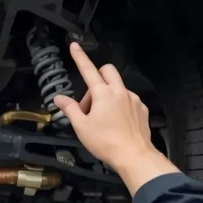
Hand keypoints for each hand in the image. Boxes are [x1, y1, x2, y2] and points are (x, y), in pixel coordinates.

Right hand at [53, 43, 178, 193]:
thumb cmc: (106, 142)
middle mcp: (120, 92)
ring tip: (101, 117)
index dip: (79, 57)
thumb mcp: (81, 127)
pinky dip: (119, 105)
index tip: (74, 46)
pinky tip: (116, 122)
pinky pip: (128, 100)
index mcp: (103, 93)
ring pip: (118, 87)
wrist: (134, 156)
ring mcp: (133, 99)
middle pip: (107, 72)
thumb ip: (70, 109)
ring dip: (107, 94)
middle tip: (89, 100)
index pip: (88, 69)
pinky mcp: (142, 109)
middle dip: (96, 78)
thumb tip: (60, 99)